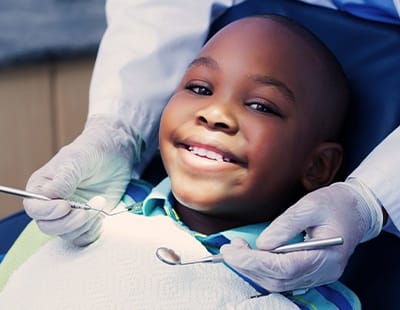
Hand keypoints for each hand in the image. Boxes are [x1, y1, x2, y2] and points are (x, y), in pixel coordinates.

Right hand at [23, 115, 142, 245]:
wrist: (114, 154)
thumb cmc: (91, 151)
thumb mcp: (77, 159)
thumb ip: (64, 178)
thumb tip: (52, 196)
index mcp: (42, 188)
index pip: (34, 209)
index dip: (47, 212)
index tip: (65, 206)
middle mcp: (52, 204)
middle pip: (48, 227)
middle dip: (68, 222)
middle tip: (86, 211)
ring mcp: (69, 215)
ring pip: (67, 235)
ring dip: (84, 224)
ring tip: (99, 203)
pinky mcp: (86, 222)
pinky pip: (83, 238)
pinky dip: (92, 231)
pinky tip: (100, 217)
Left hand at [221, 181, 381, 291]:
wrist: (356, 210)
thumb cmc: (335, 205)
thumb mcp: (310, 206)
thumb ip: (285, 225)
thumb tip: (262, 243)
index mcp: (326, 256)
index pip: (284, 268)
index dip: (254, 261)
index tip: (232, 250)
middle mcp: (323, 272)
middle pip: (279, 280)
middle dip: (248, 266)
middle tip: (229, 249)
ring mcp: (318, 275)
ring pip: (278, 284)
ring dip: (253, 270)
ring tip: (236, 250)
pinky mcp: (311, 272)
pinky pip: (283, 279)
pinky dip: (262, 271)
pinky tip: (250, 257)